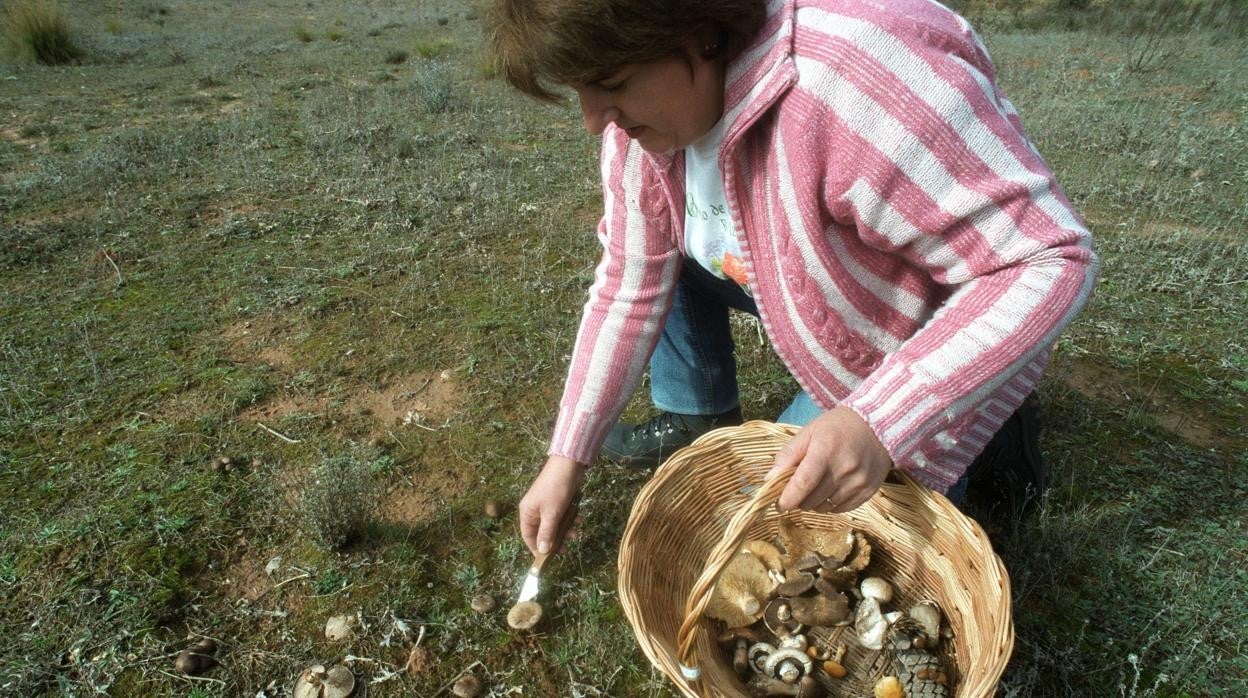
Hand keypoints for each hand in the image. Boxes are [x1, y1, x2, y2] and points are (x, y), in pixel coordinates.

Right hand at [518, 455, 585, 556]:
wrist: (569, 465)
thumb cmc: (556, 489)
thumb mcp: (552, 514)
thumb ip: (547, 533)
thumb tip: (542, 551)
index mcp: (527, 512)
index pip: (527, 536)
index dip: (536, 548)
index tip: (548, 558)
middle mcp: (534, 509)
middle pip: (542, 531)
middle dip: (556, 539)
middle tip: (567, 547)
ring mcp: (546, 505)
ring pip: (554, 524)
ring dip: (566, 529)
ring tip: (576, 531)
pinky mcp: (557, 500)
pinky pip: (562, 515)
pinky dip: (570, 518)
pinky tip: (579, 518)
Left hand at [766, 406, 892, 512]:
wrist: (878, 426)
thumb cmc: (838, 427)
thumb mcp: (809, 432)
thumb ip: (789, 454)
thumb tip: (770, 478)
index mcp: (826, 450)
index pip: (803, 483)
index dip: (788, 498)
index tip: (779, 505)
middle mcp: (844, 468)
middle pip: (812, 499)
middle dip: (799, 499)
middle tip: (797, 490)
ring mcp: (858, 481)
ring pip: (825, 507)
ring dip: (814, 503)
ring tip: (815, 488)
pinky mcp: (868, 491)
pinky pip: (841, 509)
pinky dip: (830, 505)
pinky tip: (830, 491)